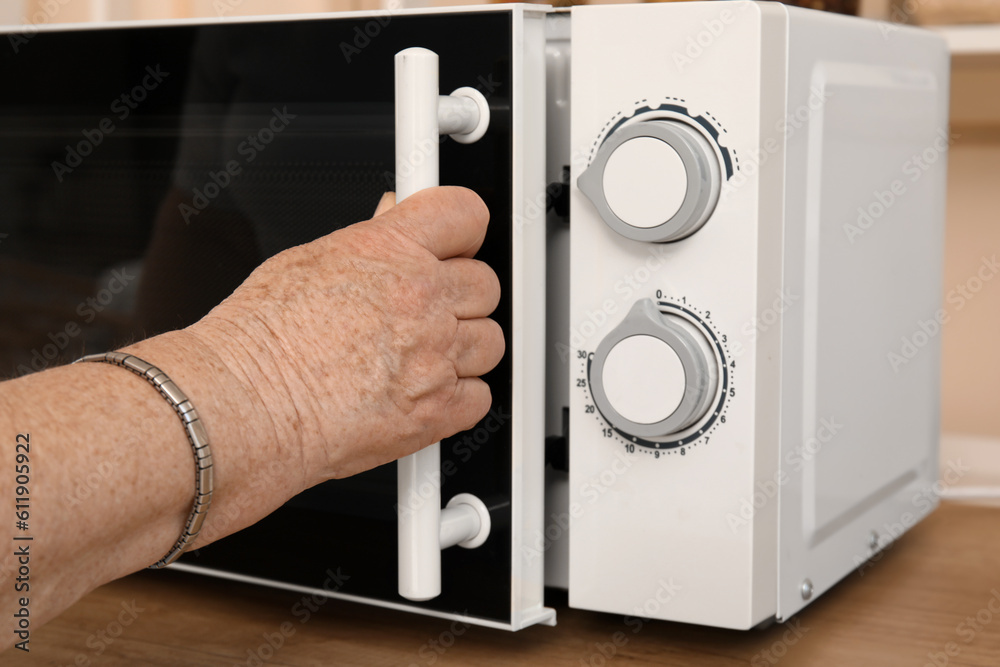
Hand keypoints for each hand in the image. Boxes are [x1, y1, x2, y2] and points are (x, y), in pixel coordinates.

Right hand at [187, 186, 503, 484]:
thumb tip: (395, 219)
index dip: (463, 232)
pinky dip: (459, 397)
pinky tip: (422, 392)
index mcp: (391, 250)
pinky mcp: (436, 410)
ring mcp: (434, 355)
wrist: (243, 404)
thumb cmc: (258, 340)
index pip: (466, 215)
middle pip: (485, 284)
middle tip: (425, 311)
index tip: (457, 244)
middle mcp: (421, 298)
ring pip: (489, 341)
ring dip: (463, 348)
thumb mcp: (310, 260)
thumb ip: (370, 241)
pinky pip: (480, 396)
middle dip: (459, 296)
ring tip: (418, 356)